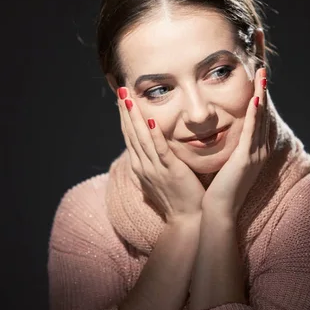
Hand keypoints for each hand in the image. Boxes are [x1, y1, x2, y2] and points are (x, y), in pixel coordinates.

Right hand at [116, 87, 204, 223]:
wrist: (188, 220)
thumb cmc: (180, 198)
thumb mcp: (163, 177)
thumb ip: (158, 161)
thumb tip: (155, 149)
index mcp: (140, 165)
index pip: (130, 135)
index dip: (125, 116)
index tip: (122, 98)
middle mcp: (143, 165)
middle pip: (130, 132)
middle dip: (125, 110)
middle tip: (120, 89)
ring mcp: (155, 168)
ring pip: (141, 137)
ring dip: (134, 116)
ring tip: (128, 97)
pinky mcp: (170, 170)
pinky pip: (160, 149)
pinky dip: (154, 135)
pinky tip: (149, 120)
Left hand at [202, 67, 269, 219]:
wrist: (220, 211)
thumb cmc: (220, 190)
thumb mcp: (229, 163)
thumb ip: (231, 149)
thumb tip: (223, 133)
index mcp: (254, 149)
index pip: (257, 116)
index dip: (259, 94)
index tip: (256, 75)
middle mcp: (259, 149)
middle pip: (262, 111)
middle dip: (263, 88)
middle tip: (262, 66)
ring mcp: (255, 153)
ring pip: (259, 117)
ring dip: (261, 94)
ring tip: (261, 74)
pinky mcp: (246, 158)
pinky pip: (251, 131)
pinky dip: (254, 114)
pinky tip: (255, 98)